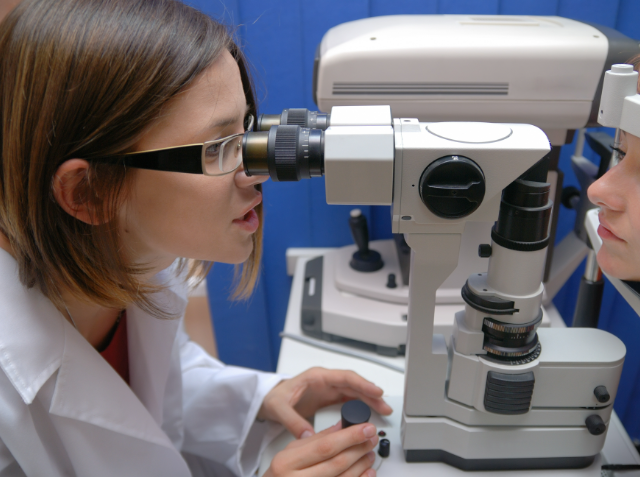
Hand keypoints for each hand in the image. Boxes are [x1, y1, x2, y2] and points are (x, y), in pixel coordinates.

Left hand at [258, 367, 391, 438]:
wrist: (269, 400)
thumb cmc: (274, 397)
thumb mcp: (279, 407)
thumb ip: (292, 420)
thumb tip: (307, 435)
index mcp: (316, 377)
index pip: (344, 377)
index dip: (362, 383)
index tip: (376, 391)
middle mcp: (325, 381)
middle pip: (354, 384)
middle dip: (371, 393)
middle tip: (385, 405)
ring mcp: (328, 389)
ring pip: (354, 391)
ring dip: (369, 400)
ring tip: (383, 410)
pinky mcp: (328, 398)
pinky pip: (349, 399)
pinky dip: (361, 405)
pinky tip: (369, 412)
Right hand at [264, 421, 378, 476]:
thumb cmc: (280, 475)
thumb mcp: (290, 452)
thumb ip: (317, 439)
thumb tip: (342, 426)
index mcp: (287, 463)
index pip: (325, 446)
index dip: (350, 437)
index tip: (366, 428)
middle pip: (336, 463)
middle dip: (359, 448)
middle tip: (372, 437)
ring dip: (362, 465)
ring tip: (370, 452)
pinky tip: (367, 473)